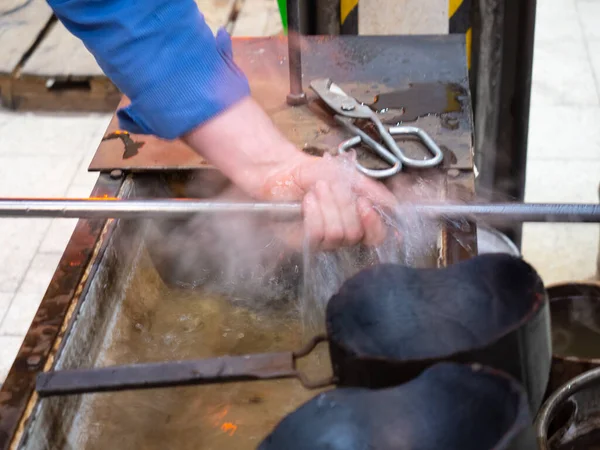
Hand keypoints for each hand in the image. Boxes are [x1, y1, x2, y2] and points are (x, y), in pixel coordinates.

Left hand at [183, 97, 396, 250]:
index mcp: (358, 220)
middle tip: (329, 187)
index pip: (377, 236)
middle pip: (356, 234)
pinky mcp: (304, 243)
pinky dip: (314, 213)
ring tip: (316, 190)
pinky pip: (318, 234)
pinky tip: (307, 201)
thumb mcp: (348, 176)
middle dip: (343, 206)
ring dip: (327, 206)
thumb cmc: (313, 173)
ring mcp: (324, 241)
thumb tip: (395, 206)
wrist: (283, 171)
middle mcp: (344, 234)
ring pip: (338, 234)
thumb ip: (373, 190)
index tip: (363, 204)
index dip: (374, 224)